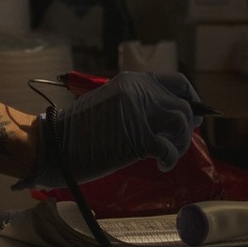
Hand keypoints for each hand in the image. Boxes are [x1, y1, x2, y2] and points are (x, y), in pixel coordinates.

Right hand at [19, 71, 200, 189]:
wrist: (54, 145)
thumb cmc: (79, 130)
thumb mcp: (112, 104)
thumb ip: (138, 104)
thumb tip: (168, 118)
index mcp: (132, 81)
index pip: (177, 81)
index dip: (191, 98)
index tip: (193, 114)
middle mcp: (138, 91)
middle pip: (182, 105)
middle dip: (187, 127)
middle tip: (178, 143)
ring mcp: (138, 113)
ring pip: (180, 122)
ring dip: (181, 142)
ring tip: (168, 155)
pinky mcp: (136, 138)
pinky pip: (168, 147)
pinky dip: (170, 158)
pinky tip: (162, 165)